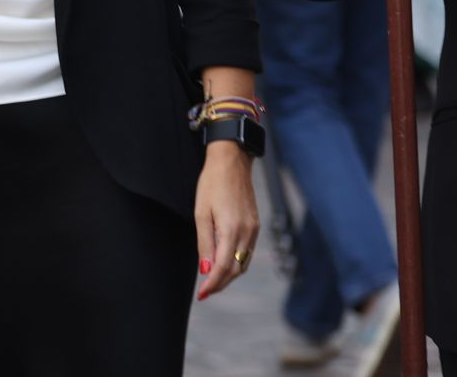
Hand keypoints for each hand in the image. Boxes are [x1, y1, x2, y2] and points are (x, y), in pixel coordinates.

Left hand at [194, 142, 259, 299]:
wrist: (232, 162)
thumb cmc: (211, 184)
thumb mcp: (201, 212)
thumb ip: (204, 243)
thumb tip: (206, 270)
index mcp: (232, 230)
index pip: (223, 268)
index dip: (212, 284)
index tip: (201, 294)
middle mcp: (247, 233)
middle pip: (235, 270)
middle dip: (220, 283)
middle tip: (205, 292)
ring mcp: (254, 230)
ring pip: (243, 263)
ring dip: (229, 276)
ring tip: (212, 282)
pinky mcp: (256, 225)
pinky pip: (247, 252)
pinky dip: (236, 263)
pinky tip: (225, 265)